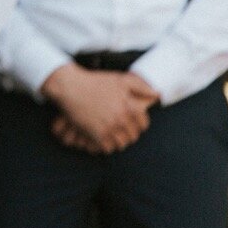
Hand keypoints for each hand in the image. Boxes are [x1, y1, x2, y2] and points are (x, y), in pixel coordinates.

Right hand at [42, 65, 157, 153]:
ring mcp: (109, 128)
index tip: (131, 123)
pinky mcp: (96, 134)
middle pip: (133, 136)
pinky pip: (108, 148)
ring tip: (112, 136)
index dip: (138, 124)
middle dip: (128, 133)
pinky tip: (102, 138)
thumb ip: (141, 86)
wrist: (70, 86)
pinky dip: (106, 145)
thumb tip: (157, 94)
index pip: (143, 124)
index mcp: (130, 107)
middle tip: (120, 130)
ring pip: (121, 144)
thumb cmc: (95, 81)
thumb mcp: (120, 79)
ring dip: (118, 141)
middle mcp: (122, 119)